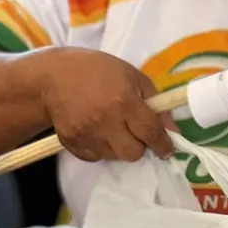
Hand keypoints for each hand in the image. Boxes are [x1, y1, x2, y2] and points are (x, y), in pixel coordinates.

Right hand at [31, 47, 175, 162]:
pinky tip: (96, 129)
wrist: (54, 76)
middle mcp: (106, 121)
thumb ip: (156, 102)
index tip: (168, 149)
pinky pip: (96, 157)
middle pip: (134, 153)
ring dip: (120, 146)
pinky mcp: (72, 144)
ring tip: (112, 126)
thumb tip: (173, 130)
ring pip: (115, 157)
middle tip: (135, 131)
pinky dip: (101, 147)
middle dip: (140, 145)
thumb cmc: (99, 70)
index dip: (163, 144)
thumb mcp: (133, 76)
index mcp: (124, 101)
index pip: (151, 132)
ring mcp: (86, 135)